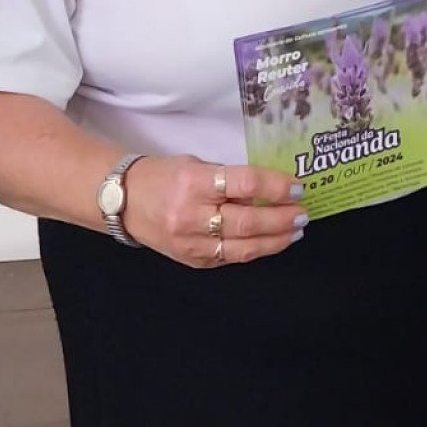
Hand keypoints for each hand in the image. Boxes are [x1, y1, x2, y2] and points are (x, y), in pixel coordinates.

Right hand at [120, 154, 306, 268]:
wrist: (123, 202)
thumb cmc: (163, 176)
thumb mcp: (196, 165)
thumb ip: (229, 178)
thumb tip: (269, 188)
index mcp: (193, 183)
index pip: (243, 185)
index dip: (274, 187)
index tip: (296, 187)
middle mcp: (191, 215)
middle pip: (246, 222)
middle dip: (281, 219)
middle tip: (303, 213)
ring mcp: (191, 244)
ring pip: (243, 248)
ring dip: (275, 240)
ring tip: (295, 230)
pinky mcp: (192, 261)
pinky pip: (230, 258)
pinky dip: (255, 250)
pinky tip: (271, 242)